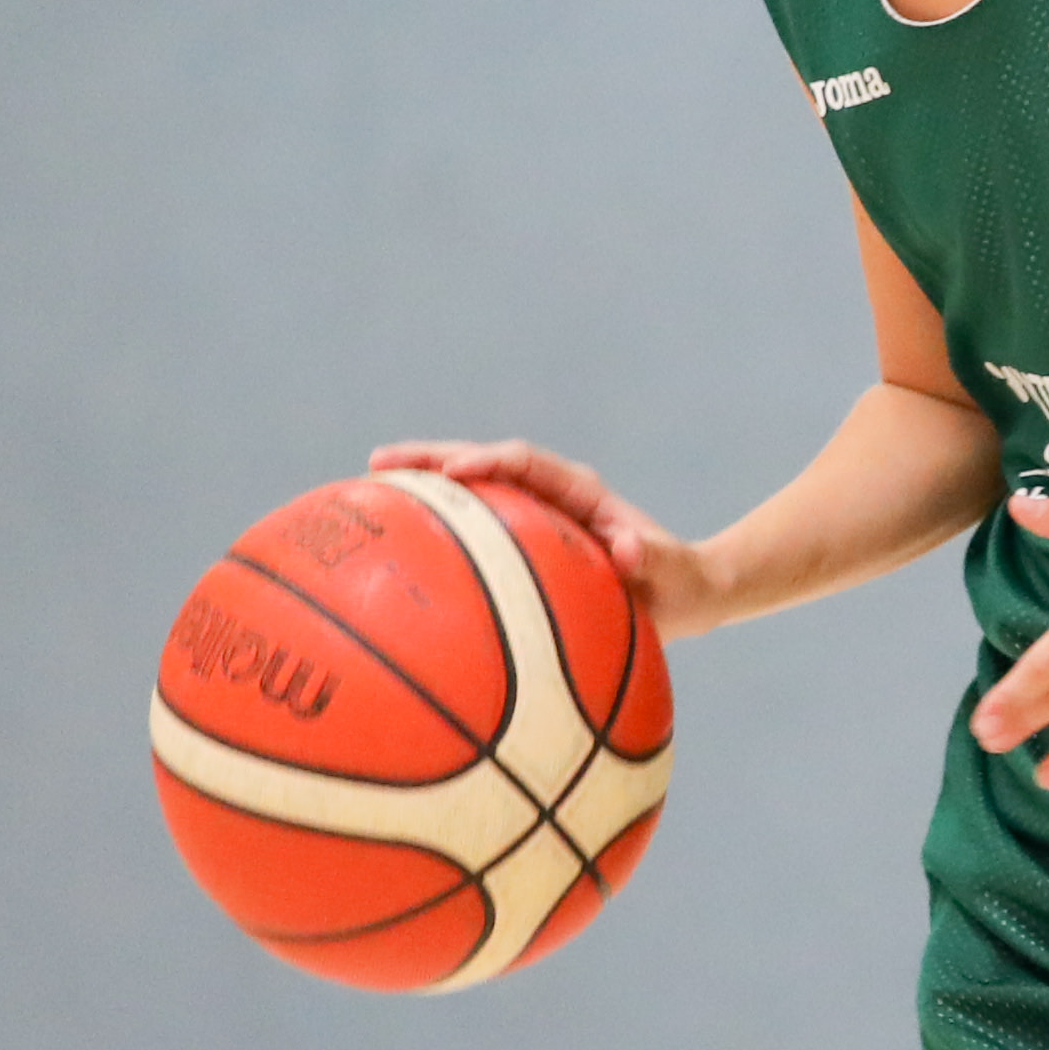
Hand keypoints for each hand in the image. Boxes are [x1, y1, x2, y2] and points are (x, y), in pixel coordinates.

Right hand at [366, 440, 734, 634]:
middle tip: (377, 462)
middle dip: (430, 458)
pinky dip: (432, 526)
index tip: (452, 472)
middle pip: (480, 462)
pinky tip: (391, 546)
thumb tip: (627, 549)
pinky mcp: (521, 539)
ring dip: (420, 485)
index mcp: (581, 491)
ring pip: (467, 490)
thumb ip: (653, 560)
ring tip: (366, 487)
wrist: (682, 591)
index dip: (486, 462)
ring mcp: (531, 513)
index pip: (525, 464)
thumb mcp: (674, 575)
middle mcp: (550, 492)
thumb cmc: (679, 585)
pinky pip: (470, 527)